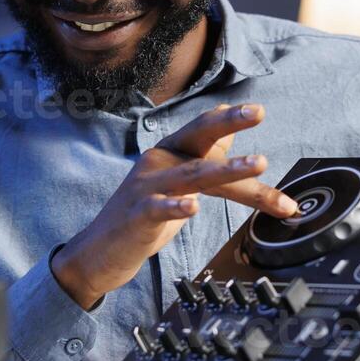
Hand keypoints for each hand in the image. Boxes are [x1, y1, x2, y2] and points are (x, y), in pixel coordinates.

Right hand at [51, 104, 298, 308]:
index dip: (230, 118)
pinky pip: (158, 208)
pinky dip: (176, 207)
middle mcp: (159, 161)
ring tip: (258, 164)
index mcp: (171, 152)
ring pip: (192, 173)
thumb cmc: (145, 215)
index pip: (204, 129)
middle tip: (259, 112)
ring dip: (228, 168)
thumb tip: (226, 122)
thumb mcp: (176, 180)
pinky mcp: (137, 216)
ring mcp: (147, 187)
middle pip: (197, 136)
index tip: (259, 109)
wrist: (100, 251)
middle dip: (229, 122)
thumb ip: (202, 154)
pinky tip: (193, 207)